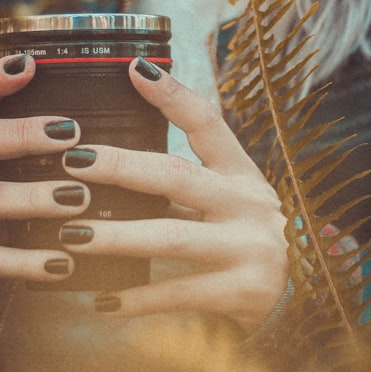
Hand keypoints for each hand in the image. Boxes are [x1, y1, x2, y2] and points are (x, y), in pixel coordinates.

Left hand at [58, 57, 289, 332]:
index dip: (172, 95)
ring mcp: (248, 247)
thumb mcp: (227, 203)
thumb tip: (105, 162)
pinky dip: (136, 298)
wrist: (299, 302)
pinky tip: (100, 301)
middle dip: (120, 166)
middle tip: (72, 161)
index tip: (134, 69)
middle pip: (176, 175)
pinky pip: (178, 292)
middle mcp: (247, 203)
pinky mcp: (243, 292)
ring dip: (116, 236)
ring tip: (71, 237)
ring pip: (171, 235)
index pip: (208, 123)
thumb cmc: (242, 244)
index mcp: (240, 174)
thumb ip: (182, 184)